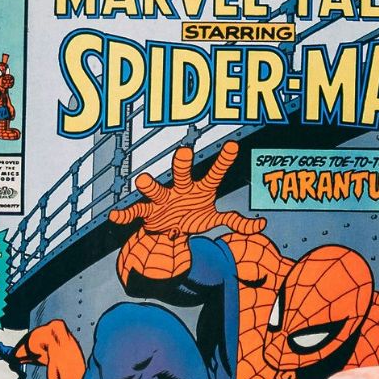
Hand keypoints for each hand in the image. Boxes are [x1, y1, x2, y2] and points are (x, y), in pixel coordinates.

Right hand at [107, 141, 265, 238]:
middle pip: (181, 173)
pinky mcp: (148, 212)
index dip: (224, 161)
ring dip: (149, 185)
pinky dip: (126, 214)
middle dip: (181, 163)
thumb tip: (261, 223)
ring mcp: (162, 199)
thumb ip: (237, 222)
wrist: (167, 232)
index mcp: (200, 189)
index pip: (214, 173)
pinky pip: (136, 212)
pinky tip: (117, 216)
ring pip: (155, 190)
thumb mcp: (214, 220)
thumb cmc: (192, 217)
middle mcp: (180, 189)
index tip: (233, 147)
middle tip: (183, 152)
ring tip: (142, 180)